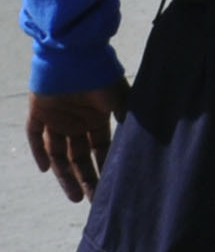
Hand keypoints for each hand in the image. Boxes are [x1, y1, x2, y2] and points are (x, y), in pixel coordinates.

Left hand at [25, 81, 129, 202]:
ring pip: (58, 153)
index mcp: (96, 118)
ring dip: (65, 175)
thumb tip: (141, 142)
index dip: (104, 167)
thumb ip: (128, 118)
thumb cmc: (101, 72)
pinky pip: (36, 136)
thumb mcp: (120, 98)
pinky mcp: (38, 113)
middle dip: (86, 178)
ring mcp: (56, 119)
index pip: (100, 149)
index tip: (110, 188)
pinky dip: (39, 153)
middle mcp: (76, 122)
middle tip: (91, 200)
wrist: (75, 52)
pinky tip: (45, 169)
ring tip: (75, 197)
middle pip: (78, 157)